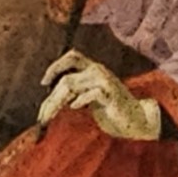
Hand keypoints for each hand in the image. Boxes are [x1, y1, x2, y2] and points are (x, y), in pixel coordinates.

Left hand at [37, 52, 162, 141]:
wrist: (135, 119)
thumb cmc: (109, 108)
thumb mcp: (88, 95)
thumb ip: (74, 90)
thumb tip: (48, 96)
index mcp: (93, 69)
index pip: (72, 57)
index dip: (56, 66)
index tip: (44, 83)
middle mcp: (98, 71)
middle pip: (66, 79)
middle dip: (51, 98)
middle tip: (43, 115)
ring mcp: (106, 82)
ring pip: (72, 85)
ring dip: (57, 102)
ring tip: (50, 116)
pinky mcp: (112, 95)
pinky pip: (91, 93)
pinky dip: (81, 100)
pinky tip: (75, 107)